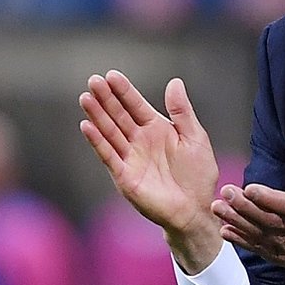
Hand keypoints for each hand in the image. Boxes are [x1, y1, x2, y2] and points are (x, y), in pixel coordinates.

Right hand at [79, 70, 221, 270]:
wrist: (196, 209)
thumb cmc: (198, 175)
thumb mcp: (195, 137)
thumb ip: (182, 112)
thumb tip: (175, 82)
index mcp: (156, 128)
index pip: (136, 105)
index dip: (123, 91)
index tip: (111, 75)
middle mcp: (139, 140)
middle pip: (119, 115)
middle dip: (106, 98)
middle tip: (93, 81)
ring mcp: (130, 157)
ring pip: (110, 132)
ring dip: (98, 116)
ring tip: (86, 98)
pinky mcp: (125, 176)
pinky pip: (109, 156)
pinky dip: (98, 141)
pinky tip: (87, 126)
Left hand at [212, 124, 284, 284]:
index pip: (282, 203)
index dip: (266, 197)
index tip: (249, 188)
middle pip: (264, 218)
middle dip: (243, 206)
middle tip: (225, 192)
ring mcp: (280, 243)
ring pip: (255, 232)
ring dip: (235, 220)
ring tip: (217, 207)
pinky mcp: (272, 252)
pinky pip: (253, 246)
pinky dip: (238, 239)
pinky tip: (224, 229)